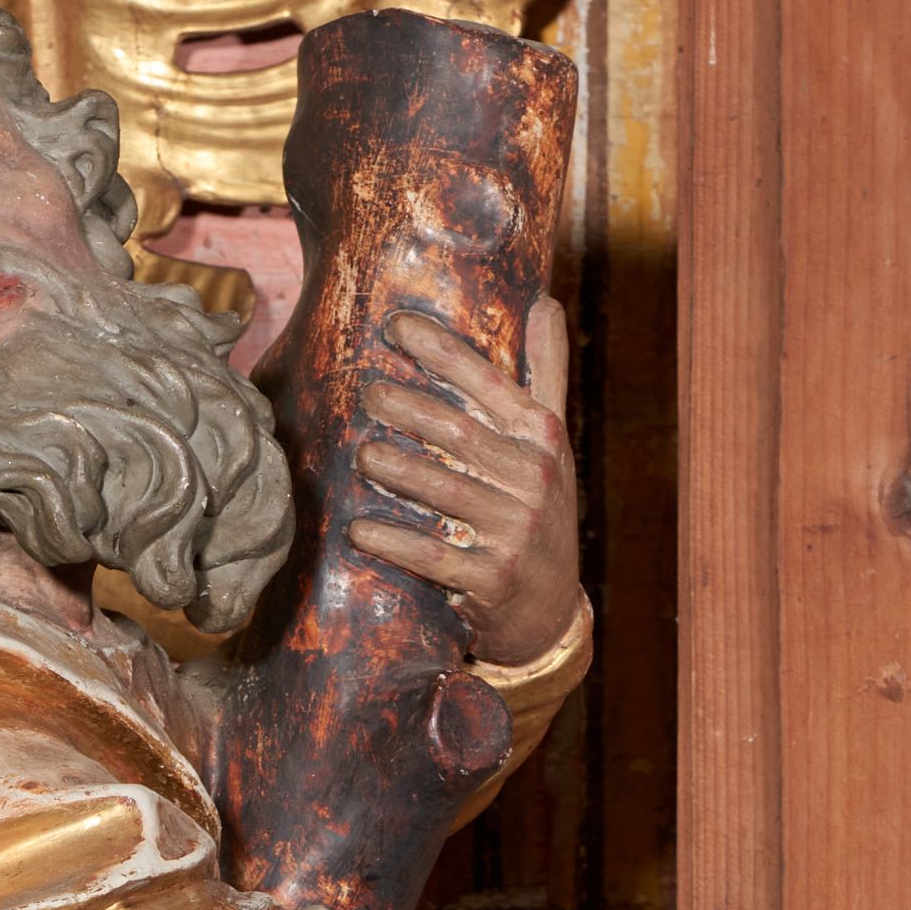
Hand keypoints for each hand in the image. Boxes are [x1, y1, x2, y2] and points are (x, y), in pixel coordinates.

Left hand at [349, 296, 581, 664]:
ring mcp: (514, 531)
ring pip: (445, 490)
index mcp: (543, 437)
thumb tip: (546, 301)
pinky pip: (435, 555)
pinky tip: (358, 529)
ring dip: (397, 470)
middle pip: (461, 432)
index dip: (442, 350)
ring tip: (361, 455)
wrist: (552, 607)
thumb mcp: (552, 442)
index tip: (395, 326)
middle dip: (409, 409)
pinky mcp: (492, 578)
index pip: (490, 382)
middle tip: (366, 395)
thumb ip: (547, 374)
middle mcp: (533, 479)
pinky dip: (394, 541)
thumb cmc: (540, 508)